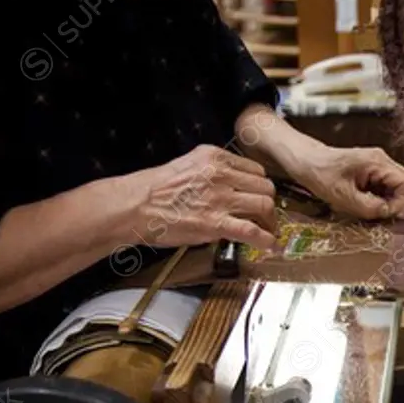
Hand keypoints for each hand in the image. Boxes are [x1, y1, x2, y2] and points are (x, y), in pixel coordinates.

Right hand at [124, 144, 277, 249]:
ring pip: (265, 205)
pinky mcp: (216, 222)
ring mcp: (220, 198)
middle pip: (265, 187)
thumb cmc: (154, 190)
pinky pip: (252, 230)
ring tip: (267, 230)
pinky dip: (266, 239)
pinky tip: (269, 244)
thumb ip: (212, 172)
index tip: (258, 196)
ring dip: (270, 220)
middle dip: (268, 202)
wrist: (134, 206)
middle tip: (265, 216)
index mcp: (214, 158)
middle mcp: (221, 174)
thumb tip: (231, 186)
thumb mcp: (186, 166)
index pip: (254, 169)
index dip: (259, 186)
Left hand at [301, 147, 403, 219]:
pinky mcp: (374, 171)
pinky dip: (381, 199)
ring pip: (399, 188)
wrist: (306, 161)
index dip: (400, 203)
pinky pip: (388, 188)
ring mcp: (379, 165)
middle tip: (380, 213)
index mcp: (377, 162)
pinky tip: (365, 202)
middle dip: (399, 203)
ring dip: (389, 202)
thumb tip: (387, 213)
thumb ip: (369, 207)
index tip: (383, 214)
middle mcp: (382, 161)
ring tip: (369, 208)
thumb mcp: (343, 196)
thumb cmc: (320, 174)